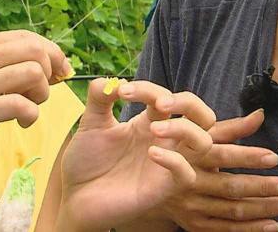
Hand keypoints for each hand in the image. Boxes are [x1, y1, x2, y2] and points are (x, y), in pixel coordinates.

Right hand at [0, 30, 71, 178]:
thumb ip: (4, 64)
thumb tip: (54, 62)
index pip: (27, 36)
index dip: (52, 54)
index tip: (58, 73)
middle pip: (35, 49)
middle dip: (49, 71)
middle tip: (40, 93)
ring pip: (33, 73)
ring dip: (41, 95)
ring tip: (29, 108)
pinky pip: (23, 105)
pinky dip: (32, 115)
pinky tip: (21, 123)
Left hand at [57, 79, 215, 231]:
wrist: (74, 197)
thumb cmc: (86, 162)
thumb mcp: (90, 123)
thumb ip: (100, 97)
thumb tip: (114, 80)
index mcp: (149, 123)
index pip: (166, 97)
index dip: (148, 89)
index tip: (122, 91)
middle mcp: (164, 141)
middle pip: (202, 115)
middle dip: (188, 102)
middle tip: (161, 103)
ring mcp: (166, 164)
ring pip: (203, 142)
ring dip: (184, 128)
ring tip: (154, 129)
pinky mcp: (162, 188)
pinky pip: (187, 174)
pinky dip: (174, 160)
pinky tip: (151, 153)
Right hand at [162, 110, 277, 231]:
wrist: (147, 187)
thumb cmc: (180, 152)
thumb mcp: (198, 137)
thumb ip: (231, 128)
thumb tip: (260, 114)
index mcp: (190, 155)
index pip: (223, 155)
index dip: (248, 157)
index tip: (274, 157)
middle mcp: (189, 183)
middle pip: (230, 187)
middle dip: (263, 187)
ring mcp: (191, 207)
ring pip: (232, 210)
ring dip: (263, 208)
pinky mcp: (194, 225)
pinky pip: (225, 229)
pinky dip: (251, 229)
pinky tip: (273, 225)